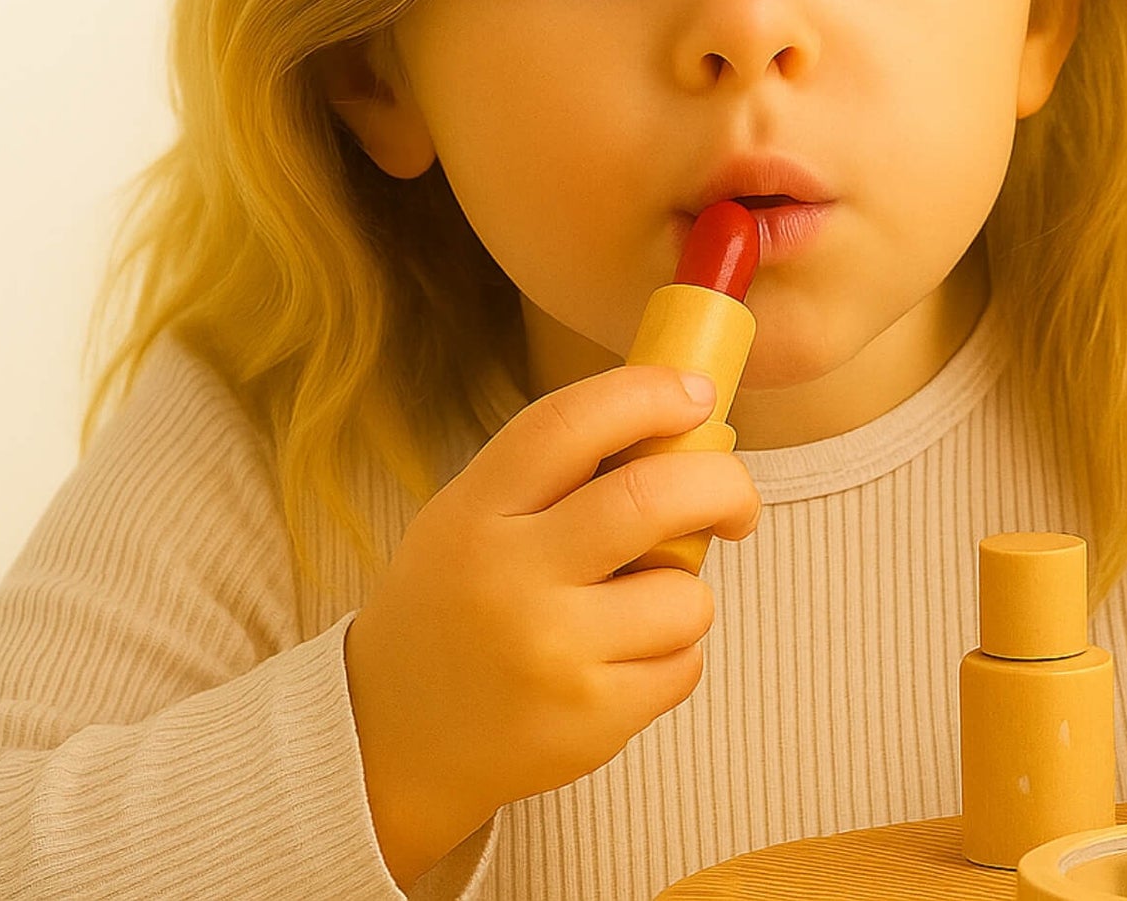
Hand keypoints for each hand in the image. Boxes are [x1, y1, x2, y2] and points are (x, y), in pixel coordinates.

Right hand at [343, 363, 761, 885]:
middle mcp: (510, 577)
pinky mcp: (589, 721)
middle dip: (722, 484)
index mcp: (477, 510)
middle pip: (651, 499)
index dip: (647, 392)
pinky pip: (685, 664)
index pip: (571, 422)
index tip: (697, 392)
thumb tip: (689, 429)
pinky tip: (619, 662)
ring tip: (636, 608)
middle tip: (735, 496)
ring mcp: (552, 653)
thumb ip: (557, 474)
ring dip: (685, 593)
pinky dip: (673, 654)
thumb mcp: (471, 517)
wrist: (392, 735)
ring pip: (687, 596)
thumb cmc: (456, 602)